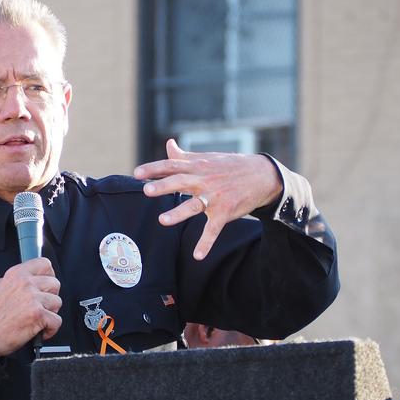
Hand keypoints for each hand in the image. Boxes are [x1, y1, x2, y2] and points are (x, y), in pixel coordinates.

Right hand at [0, 258, 62, 356]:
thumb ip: (16, 280)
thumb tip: (31, 278)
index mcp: (17, 274)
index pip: (45, 264)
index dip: (49, 275)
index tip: (46, 286)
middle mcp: (26, 283)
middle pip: (55, 284)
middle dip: (51, 296)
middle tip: (42, 306)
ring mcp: (33, 298)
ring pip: (57, 302)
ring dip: (51, 313)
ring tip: (39, 319)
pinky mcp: (38, 314)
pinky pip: (57, 320)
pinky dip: (51, 329)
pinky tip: (40, 331)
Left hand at [133, 139, 281, 260]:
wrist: (263, 175)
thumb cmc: (230, 166)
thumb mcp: (207, 158)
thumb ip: (185, 156)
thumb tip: (168, 144)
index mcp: (197, 166)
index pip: (172, 165)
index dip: (154, 168)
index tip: (136, 174)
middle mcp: (204, 180)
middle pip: (180, 182)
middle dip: (163, 186)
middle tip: (147, 191)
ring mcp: (215, 196)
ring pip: (194, 205)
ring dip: (179, 213)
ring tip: (162, 221)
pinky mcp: (225, 212)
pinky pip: (214, 229)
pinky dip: (206, 242)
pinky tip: (197, 256)